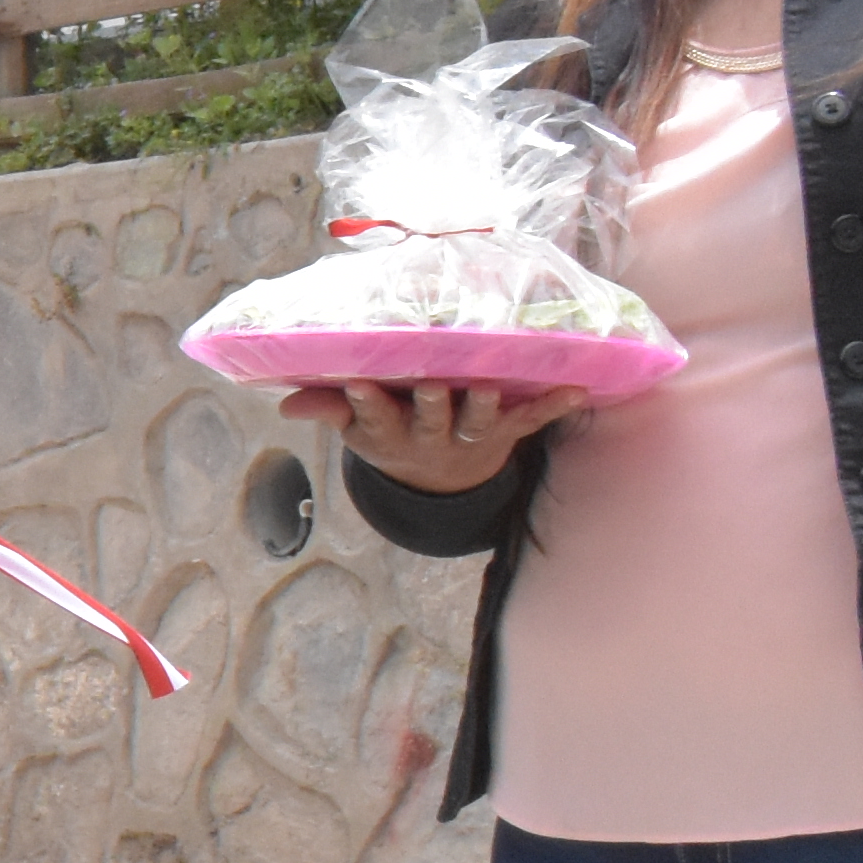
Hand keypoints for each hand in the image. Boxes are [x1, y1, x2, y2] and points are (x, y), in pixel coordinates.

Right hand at [287, 378, 589, 492]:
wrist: (441, 480)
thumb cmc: (392, 434)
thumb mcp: (356, 430)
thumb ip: (328, 409)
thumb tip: (287, 404)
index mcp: (389, 435)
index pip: (374, 418)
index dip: (365, 403)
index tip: (357, 382)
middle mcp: (429, 438)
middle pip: (429, 421)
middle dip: (429, 405)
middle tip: (429, 384)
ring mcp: (469, 436)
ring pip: (476, 423)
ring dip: (481, 407)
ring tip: (485, 388)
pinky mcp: (503, 433)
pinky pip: (529, 421)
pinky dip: (553, 407)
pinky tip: (576, 391)